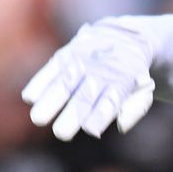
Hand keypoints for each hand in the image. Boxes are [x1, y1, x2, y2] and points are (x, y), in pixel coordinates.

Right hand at [22, 21, 155, 139]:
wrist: (124, 38)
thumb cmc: (131, 75)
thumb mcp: (143, 90)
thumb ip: (135, 109)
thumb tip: (121, 126)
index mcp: (122, 81)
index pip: (110, 102)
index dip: (100, 116)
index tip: (91, 130)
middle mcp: (100, 71)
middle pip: (85, 96)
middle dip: (72, 114)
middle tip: (61, 133)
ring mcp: (82, 61)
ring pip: (65, 82)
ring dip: (50, 101)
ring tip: (38, 118)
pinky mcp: (67, 54)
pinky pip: (52, 68)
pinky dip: (40, 82)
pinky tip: (30, 97)